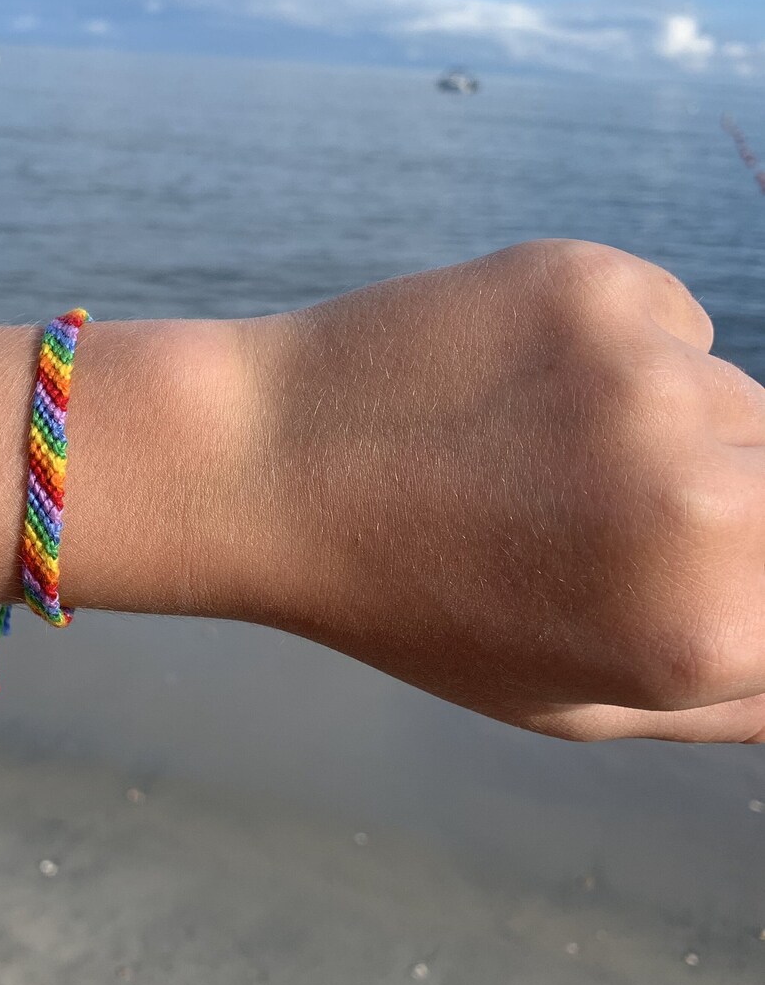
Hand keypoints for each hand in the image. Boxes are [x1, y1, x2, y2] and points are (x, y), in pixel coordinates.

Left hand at [241, 239, 764, 741]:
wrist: (268, 465)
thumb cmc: (415, 602)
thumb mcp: (572, 702)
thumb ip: (734, 701)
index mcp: (700, 628)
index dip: (747, 571)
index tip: (680, 553)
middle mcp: (696, 500)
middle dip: (738, 508)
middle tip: (609, 512)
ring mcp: (645, 375)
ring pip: (742, 400)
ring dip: (680, 429)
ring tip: (547, 451)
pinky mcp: (597, 282)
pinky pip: (676, 323)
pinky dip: (630, 353)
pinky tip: (526, 386)